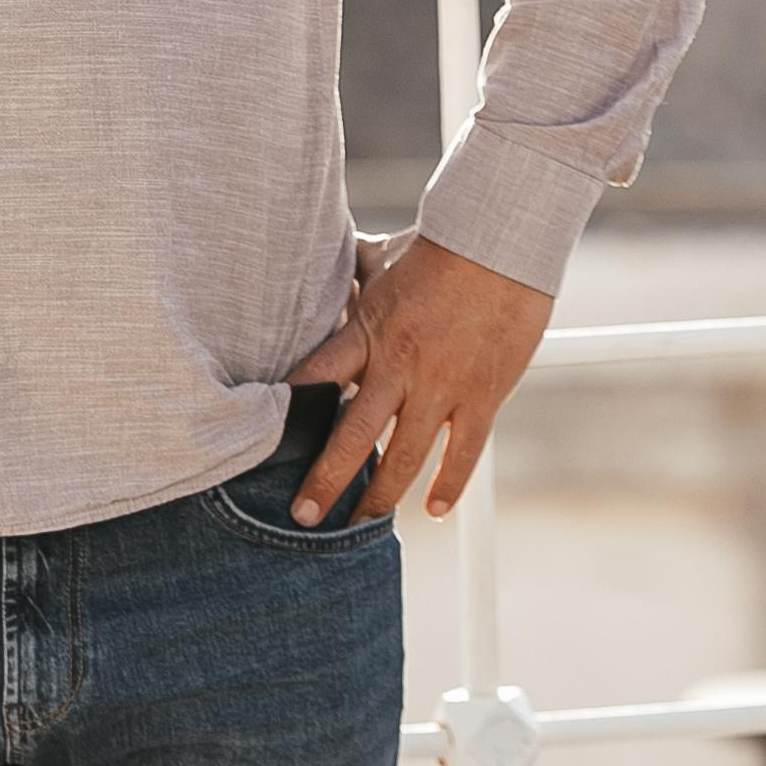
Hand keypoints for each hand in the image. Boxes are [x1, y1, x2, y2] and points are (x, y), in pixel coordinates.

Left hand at [286, 231, 553, 524]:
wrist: (500, 244)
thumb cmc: (437, 247)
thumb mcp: (380, 258)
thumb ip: (350, 274)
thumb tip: (325, 265)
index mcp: (366, 333)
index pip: (315, 381)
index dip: (289, 415)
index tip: (264, 445)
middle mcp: (397, 367)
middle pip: (351, 436)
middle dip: (325, 481)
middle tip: (303, 515)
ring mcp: (440, 387)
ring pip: (403, 455)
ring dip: (380, 495)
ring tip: (361, 522)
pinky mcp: (481, 396)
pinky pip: (462, 452)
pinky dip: (447, 484)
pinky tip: (432, 509)